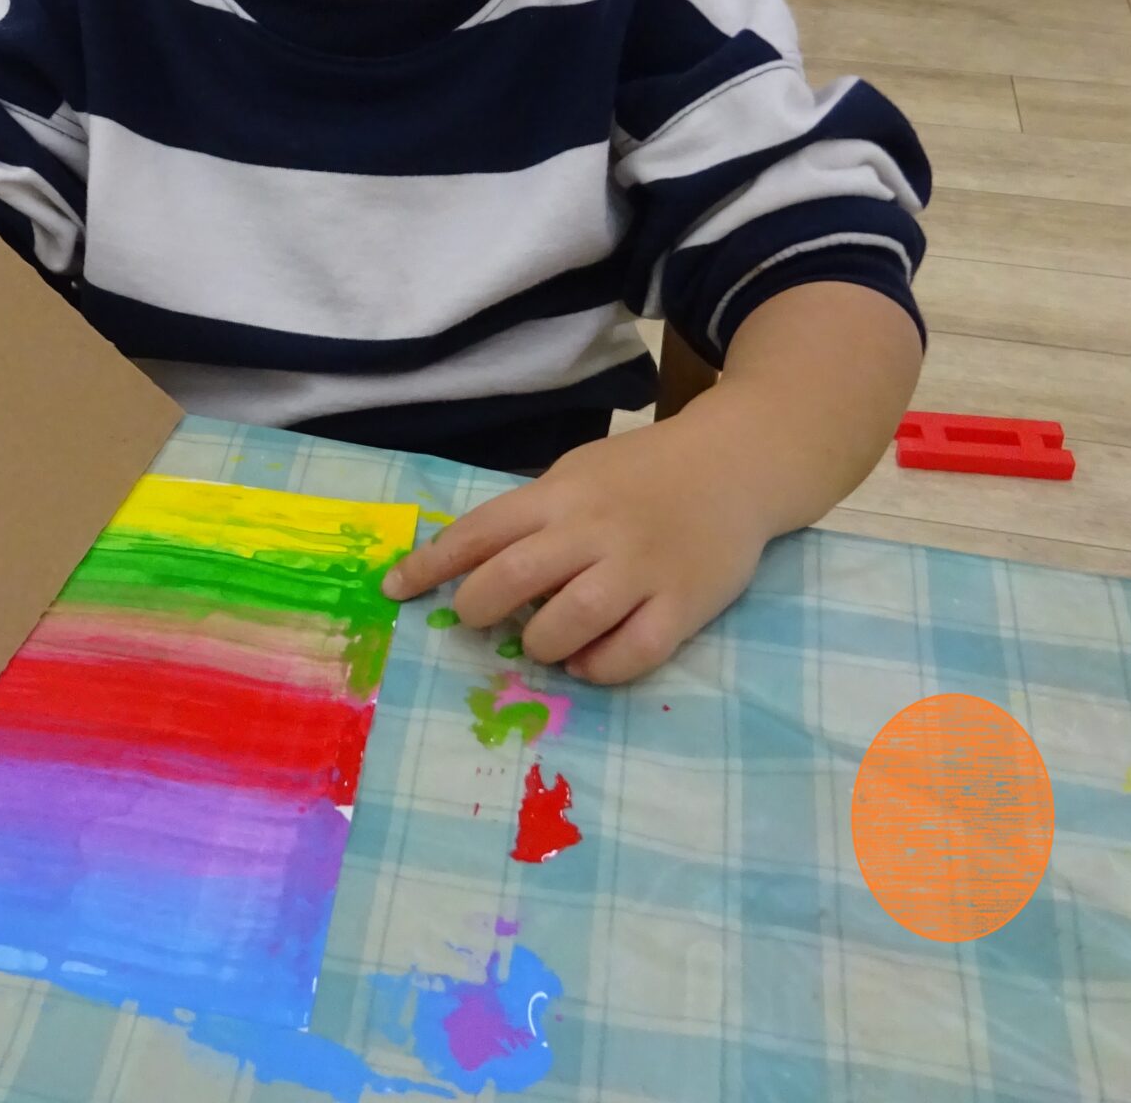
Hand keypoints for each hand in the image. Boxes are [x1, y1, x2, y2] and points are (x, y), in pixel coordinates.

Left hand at [380, 415, 770, 685]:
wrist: (736, 463)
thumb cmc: (643, 472)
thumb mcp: (578, 474)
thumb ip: (533, 516)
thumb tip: (473, 568)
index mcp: (560, 493)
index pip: (478, 531)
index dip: (429, 565)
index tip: (394, 591)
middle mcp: (594, 529)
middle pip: (512, 580)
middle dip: (478, 611)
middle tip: (478, 621)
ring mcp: (641, 567)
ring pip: (568, 623)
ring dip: (538, 644)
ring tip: (539, 643)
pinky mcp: (684, 604)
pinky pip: (632, 653)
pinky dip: (599, 668)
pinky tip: (588, 662)